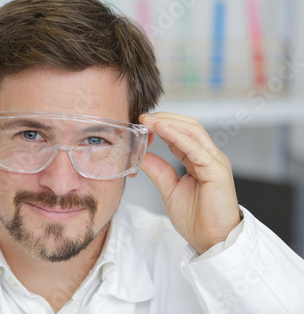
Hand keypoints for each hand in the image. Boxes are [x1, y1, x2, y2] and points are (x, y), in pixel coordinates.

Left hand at [139, 112, 240, 253]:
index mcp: (198, 160)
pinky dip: (177, 136)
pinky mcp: (216, 170)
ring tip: (149, 119)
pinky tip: (161, 130)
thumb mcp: (169, 188)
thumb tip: (142, 155)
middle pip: (188, 126)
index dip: (161, 125)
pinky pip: (195, 148)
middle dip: (165, 118)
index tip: (141, 123)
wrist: (212, 241)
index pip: (181, 133)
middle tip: (143, 117)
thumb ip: (158, 170)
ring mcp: (214, 162)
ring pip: (193, 131)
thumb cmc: (196, 219)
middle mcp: (208, 157)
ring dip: (169, 122)